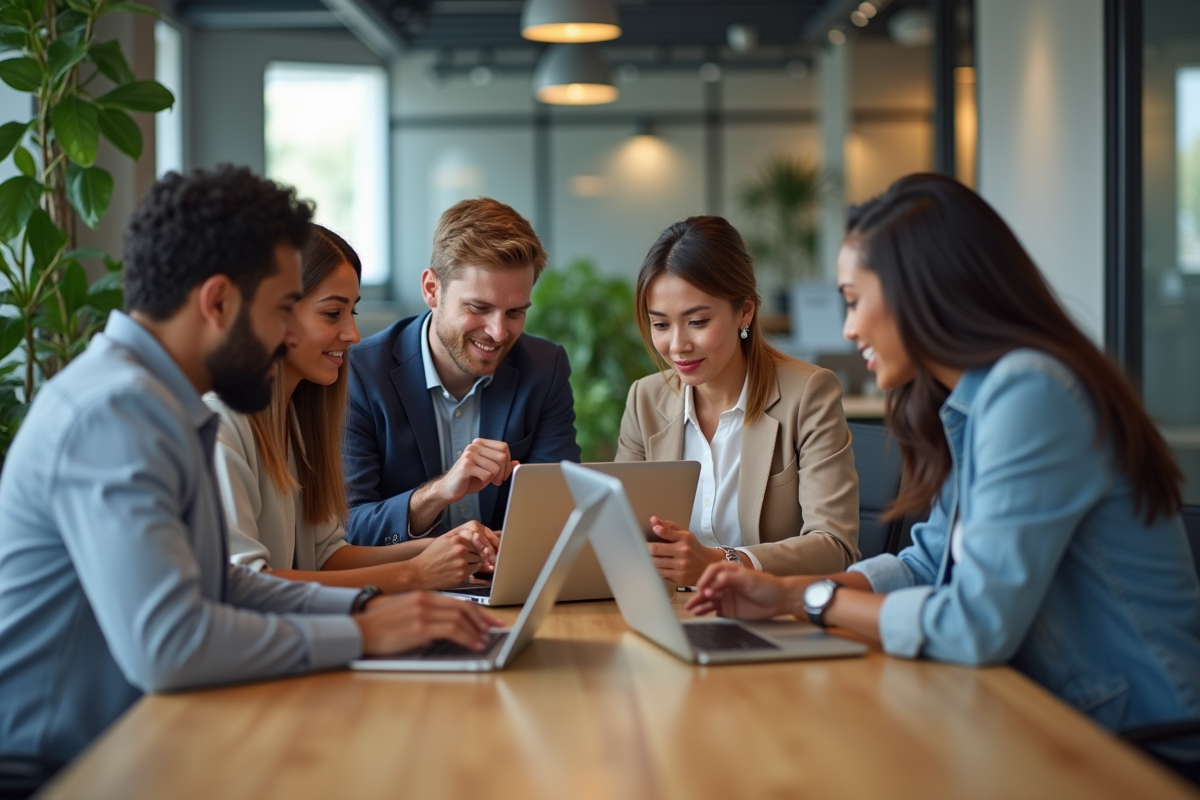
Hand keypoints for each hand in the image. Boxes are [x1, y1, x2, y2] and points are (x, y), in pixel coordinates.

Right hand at [354, 591, 502, 654]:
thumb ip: (425, 612)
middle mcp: (426, 601)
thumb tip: (444, 624)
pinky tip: (474, 645)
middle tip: (494, 628)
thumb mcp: (405, 610)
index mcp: (424, 596)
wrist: (359, 628)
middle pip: (464, 607)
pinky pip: (452, 631)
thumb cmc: (379, 623)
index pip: (457, 601)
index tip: (488, 620)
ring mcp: (423, 613)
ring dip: (477, 631)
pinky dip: (468, 638)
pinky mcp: (420, 628)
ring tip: (485, 640)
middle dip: (483, 619)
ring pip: (461, 618)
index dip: (477, 611)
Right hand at [408, 523, 496, 589]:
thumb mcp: (443, 539)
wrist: (420, 572)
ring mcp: (462, 564)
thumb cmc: (431, 555)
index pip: (477, 542)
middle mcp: (461, 551)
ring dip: (473, 564)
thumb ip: (460, 535)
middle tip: (464, 559)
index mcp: (457, 540)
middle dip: (475, 555)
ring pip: (478, 563)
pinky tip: (458, 571)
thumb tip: (477, 535)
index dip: (475, 547)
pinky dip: (468, 572)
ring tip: (460, 565)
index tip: (473, 550)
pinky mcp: (462, 576)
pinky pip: (473, 573)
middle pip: (479, 552)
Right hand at [435, 439, 517, 505]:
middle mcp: (474, 446)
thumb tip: (517, 463)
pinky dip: (486, 481)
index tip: (504, 473)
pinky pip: (487, 474)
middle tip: (498, 480)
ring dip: (496, 478)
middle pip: (502, 456)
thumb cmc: (470, 479)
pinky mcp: (466, 465)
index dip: (508, 462)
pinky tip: (478, 481)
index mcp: (480, 443)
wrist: (449, 489)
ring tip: (489, 481)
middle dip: (504, 471)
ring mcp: (469, 454)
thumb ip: (502, 465)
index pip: (504, 447)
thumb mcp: (489, 471)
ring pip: (496, 466)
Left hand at [647, 516, 726, 585]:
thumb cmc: (693, 549)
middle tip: (640, 546)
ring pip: (655, 562)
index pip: (666, 532)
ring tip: (645, 556)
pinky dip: (653, 569)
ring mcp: (681, 566)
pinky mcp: (679, 578)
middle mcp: (683, 552)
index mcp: (685, 538)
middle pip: (655, 549)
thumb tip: (653, 520)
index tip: (651, 530)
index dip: (656, 530)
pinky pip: (659, 573)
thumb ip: (668, 527)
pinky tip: (653, 565)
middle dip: (645, 547)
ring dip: (647, 559)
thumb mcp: (685, 535)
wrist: (708, 566)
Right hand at [685, 562, 795, 619]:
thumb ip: (730, 579)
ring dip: (699, 603)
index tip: (702, 587)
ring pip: (708, 599)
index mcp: (729, 571)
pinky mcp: (728, 609)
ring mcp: (726, 596)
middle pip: (707, 586)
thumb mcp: (748, 578)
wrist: (780, 600)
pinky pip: (714, 610)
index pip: (712, 572)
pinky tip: (700, 613)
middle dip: (699, 593)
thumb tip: (715, 582)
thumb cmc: (767, 585)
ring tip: (691, 608)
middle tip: (694, 600)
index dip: (705, 579)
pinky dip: (706, 611)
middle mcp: (725, 583)